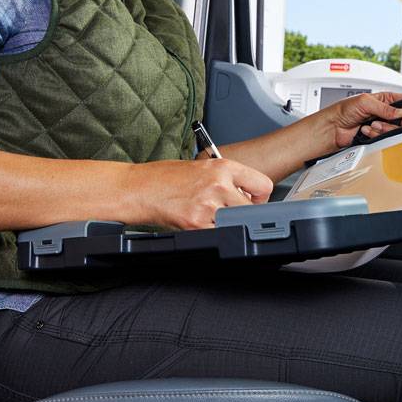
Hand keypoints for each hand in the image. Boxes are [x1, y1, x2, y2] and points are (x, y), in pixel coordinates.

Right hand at [125, 158, 272, 228]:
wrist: (138, 187)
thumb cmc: (165, 177)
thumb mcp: (202, 167)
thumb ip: (227, 179)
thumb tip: (246, 196)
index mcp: (223, 167)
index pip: (263, 184)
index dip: (259, 197)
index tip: (252, 202)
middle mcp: (219, 184)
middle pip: (251, 209)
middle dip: (243, 214)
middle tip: (229, 213)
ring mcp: (208, 205)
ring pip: (236, 223)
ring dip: (227, 224)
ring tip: (210, 216)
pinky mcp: (196, 223)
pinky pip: (217, 234)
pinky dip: (212, 233)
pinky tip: (199, 224)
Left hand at [326, 91, 401, 148]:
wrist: (331, 129)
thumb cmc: (343, 110)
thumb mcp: (365, 102)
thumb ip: (385, 107)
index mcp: (384, 99)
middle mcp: (384, 112)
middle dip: (397, 122)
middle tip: (390, 122)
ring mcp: (381, 125)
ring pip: (394, 130)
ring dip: (382, 129)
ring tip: (370, 124)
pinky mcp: (376, 137)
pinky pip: (384, 139)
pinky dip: (375, 135)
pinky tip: (365, 131)